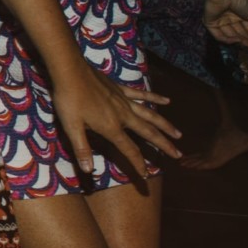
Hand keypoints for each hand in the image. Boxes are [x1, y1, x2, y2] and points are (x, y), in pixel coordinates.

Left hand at [48, 62, 177, 188]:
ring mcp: (124, 100)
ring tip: (179, 134)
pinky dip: (155, 98)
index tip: (147, 176)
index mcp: (112, 127)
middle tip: (178, 154)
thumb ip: (82, 149)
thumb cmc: (68, 100)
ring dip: (165, 125)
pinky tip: (167, 100)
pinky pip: (142, 95)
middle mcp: (123, 115)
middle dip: (164, 145)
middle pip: (148, 133)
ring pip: (150, 115)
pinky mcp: (121, 89)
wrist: (70, 71)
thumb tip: (89, 171)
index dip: (138, 164)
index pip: (129, 150)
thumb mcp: (71, 127)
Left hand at [203, 0, 247, 49]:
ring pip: (229, 35)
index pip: (247, 30)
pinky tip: (235, 40)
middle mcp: (230, 19)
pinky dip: (226, 39)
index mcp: (240, 16)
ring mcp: (220, 21)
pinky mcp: (210, 23)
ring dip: (239, 40)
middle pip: (239, 34)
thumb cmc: (242, 1)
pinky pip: (218, 34)